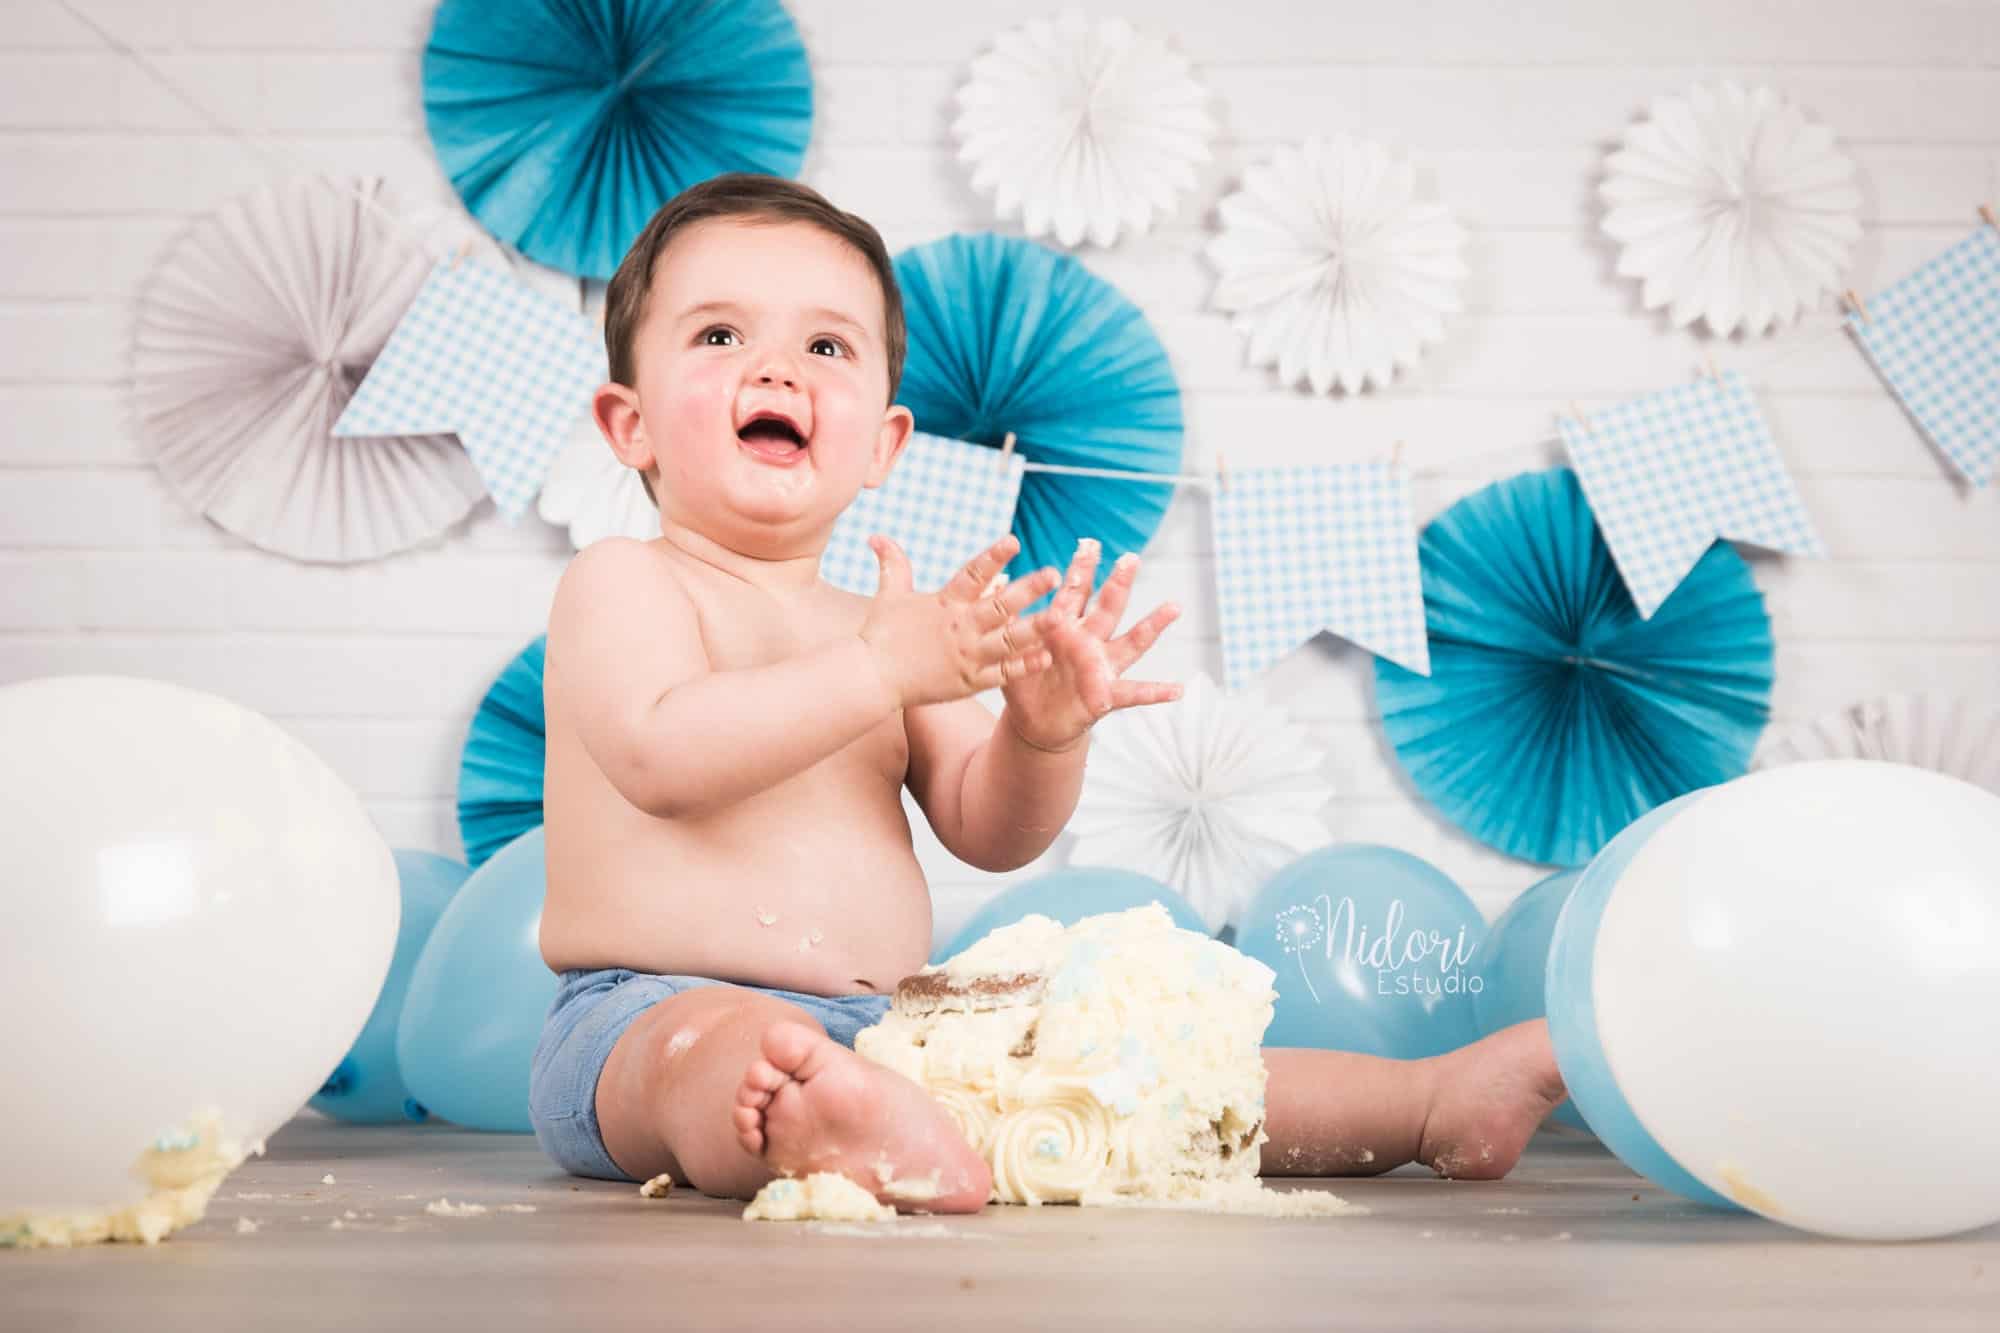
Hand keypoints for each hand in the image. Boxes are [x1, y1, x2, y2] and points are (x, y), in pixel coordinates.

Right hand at [858, 533, 1061, 708]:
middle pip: (999, 605)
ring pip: (1008, 640)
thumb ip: (893, 564)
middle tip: (1054, 574)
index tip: (1013, 540)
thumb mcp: (889, 595)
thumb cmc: (880, 635)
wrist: (871, 678)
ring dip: (1036, 628)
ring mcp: (967, 655)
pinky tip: (1047, 656)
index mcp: (945, 603)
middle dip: (1028, 588)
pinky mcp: (969, 682)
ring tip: (1062, 617)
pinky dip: (1024, 666)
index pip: (972, 574)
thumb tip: (876, 536)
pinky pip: (1002, 674)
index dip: (993, 556)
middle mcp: (960, 627)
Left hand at [998, 539, 1182, 752]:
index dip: (1081, 569)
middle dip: (1118, 584)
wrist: (1033, 721)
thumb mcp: (1011, 649)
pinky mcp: (1105, 696)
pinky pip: (1134, 694)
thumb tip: (995, 581)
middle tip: (1130, 559)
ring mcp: (1101, 667)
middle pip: (1107, 608)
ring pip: (1130, 642)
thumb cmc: (1025, 680)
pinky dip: (1155, 692)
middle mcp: (1089, 642)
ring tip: (1173, 607)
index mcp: (1065, 627)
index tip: (1089, 543)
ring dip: (1151, 626)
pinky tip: (1177, 690)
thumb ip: (1008, 618)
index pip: (1075, 592)